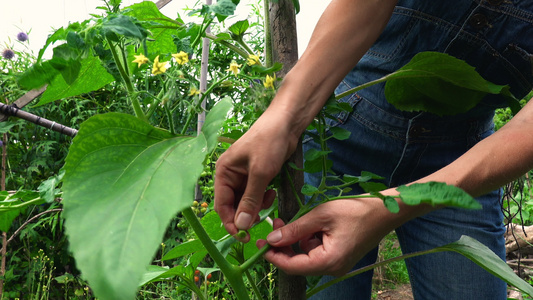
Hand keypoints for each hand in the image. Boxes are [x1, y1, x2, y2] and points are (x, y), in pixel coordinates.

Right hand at [214, 111, 297, 241]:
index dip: (231, 222)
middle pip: (233, 205)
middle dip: (246, 214)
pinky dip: (263, 198)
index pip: (221, 205)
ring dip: (256, 206)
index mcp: (223, 172)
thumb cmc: (269, 143)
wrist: (286, 123)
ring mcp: (243, 176)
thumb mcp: (260, 173)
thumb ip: (250, 200)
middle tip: (261, 220)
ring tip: (269, 200)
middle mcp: (230, 175)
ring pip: (245, 202)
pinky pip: (255, 195)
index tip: (244, 236)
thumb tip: (241, 225)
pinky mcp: (256, 176)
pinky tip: (272, 193)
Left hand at [256, 198, 398, 275]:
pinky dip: (308, 238)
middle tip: (273, 224)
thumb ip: (296, 229)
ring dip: (295, 239)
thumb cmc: (356, 210)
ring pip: (306, 255)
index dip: (274, 256)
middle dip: (283, 244)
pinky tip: (309, 223)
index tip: (260, 243)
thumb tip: (272, 239)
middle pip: (298, 262)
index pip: (293, 266)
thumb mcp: (321, 215)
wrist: (385, 210)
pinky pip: (316, 251)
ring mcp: (337, 263)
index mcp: (329, 261)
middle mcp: (333, 268)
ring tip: (290, 219)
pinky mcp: (339, 256)